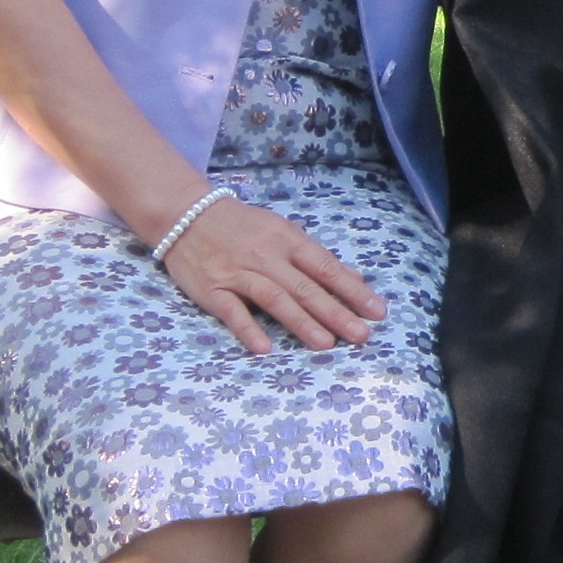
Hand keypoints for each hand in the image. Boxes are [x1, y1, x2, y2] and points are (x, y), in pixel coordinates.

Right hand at [158, 192, 387, 355]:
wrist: (185, 214)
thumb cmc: (242, 226)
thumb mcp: (282, 232)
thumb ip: (315, 258)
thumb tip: (355, 278)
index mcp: (287, 240)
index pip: (326, 268)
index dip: (352, 290)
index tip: (377, 311)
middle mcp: (265, 256)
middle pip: (305, 287)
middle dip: (336, 312)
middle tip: (361, 335)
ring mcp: (237, 273)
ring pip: (274, 299)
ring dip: (301, 322)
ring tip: (326, 344)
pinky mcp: (212, 289)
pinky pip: (232, 311)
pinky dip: (248, 329)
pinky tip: (265, 348)